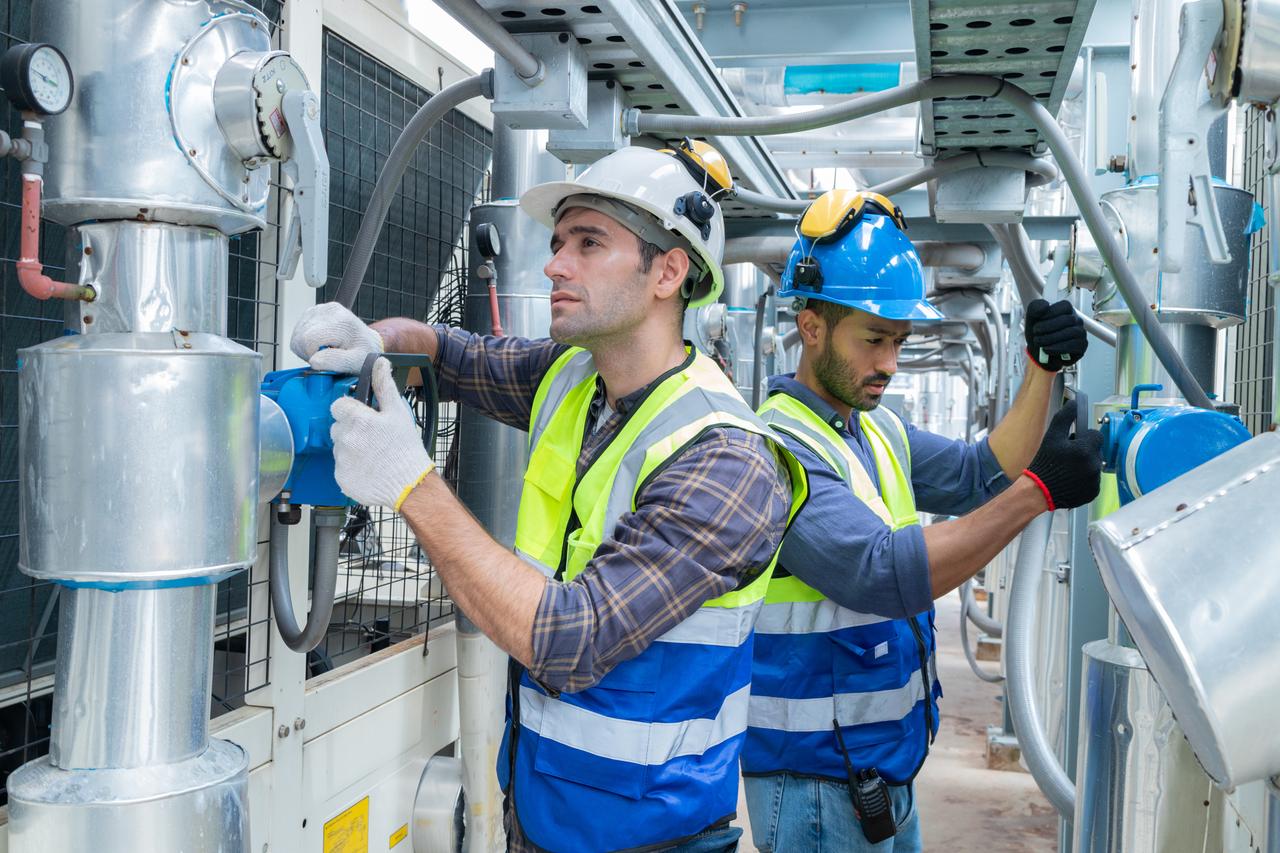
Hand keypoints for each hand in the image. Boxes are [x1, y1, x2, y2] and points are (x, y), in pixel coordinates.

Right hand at [290, 302, 383, 373]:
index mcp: (341, 321)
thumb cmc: (364, 354)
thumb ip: (336, 362)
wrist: (367, 343)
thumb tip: (314, 361)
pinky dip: (306, 343)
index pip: (308, 340)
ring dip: (308, 348)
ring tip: (327, 350)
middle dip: (311, 352)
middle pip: (301, 337)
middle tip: (329, 355)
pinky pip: (298, 332)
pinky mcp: (312, 312)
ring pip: (297, 335)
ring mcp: (319, 309)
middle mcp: (328, 310)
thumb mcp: (356, 362)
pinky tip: (321, 344)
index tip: (329, 358)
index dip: (313, 355)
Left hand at [330, 357, 433, 509]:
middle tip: (371, 437)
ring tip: (373, 454)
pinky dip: (352, 467)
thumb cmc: (406, 448)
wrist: (410, 485)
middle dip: (350, 429)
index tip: (361, 417)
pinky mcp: (341, 478)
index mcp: (357, 419)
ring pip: (338, 447)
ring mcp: (341, 460)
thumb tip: (380, 363)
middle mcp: (344, 438)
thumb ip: (384, 386)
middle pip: (337, 427)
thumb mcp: (398, 412)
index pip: (338, 406)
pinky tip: (369, 467)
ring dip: (351, 448)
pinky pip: (341, 467)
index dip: (349, 409)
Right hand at [1023, 400, 1102, 509]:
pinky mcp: (1093, 492)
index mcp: (1086, 449)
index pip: (1096, 436)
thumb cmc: (1044, 463)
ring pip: (1095, 466)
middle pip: (1096, 451)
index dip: (1084, 438)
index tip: (1073, 443)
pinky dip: (1085, 480)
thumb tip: (1074, 404)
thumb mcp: (1051, 436)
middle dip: (1085, 451)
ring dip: (1085, 465)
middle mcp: (1094, 465)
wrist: (1038, 491)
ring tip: (1068, 469)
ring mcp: (1095, 480)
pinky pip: (1094, 481)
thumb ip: (1064, 417)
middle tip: (1067, 457)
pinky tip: (1071, 480)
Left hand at [1024, 299, 1086, 371]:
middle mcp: (1075, 320)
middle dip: (1048, 327)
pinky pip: (1075, 345)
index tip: (1038, 320)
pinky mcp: (1081, 345)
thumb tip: (1046, 306)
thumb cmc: (1037, 334)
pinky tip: (1047, 349)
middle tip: (1036, 334)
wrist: (1038, 353)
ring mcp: (1080, 332)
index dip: (1051, 313)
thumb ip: (1035, 307)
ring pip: (1072, 332)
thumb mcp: (1031, 318)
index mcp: (1065, 310)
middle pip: (1068, 320)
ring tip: (1039, 342)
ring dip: (1052, 338)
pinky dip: (1058, 348)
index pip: (1065, 306)